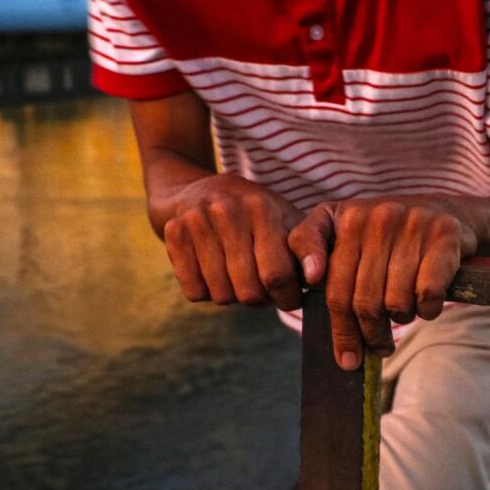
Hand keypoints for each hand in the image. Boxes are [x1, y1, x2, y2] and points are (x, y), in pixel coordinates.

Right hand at [156, 174, 306, 309]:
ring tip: (239, 277)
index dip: (287, 297)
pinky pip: (194, 292)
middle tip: (263, 289)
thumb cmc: (254, 214)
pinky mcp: (173, 234)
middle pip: (249, 292)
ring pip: (222, 296)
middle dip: (261, 300)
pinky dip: (207, 292)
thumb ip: (307, 248)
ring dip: (234, 296)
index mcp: (262, 208)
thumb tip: (316, 278)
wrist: (197, 190)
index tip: (290, 298)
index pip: (277, 275)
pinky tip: (214, 272)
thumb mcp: (285, 220)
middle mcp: (227, 211)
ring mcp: (196, 221)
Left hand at [288, 198, 479, 369]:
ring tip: (403, 314)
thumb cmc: (386, 233)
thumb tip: (310, 278)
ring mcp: (412, 223)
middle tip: (378, 349)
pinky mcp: (444, 234)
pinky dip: (428, 310)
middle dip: (371, 336)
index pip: (335, 288)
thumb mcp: (343, 230)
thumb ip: (310, 247)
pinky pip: (428, 293)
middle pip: (364, 302)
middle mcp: (376, 216)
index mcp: (346, 218)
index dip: (339, 330)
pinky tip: (427, 306)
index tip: (346, 359)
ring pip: (396, 301)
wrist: (444, 211)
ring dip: (401, 319)